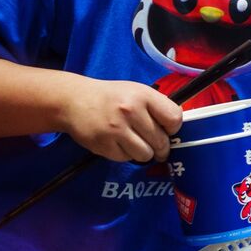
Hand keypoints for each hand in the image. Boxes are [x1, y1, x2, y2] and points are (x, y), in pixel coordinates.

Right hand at [56, 79, 181, 162]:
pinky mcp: (104, 145)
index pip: (174, 118)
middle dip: (161, 146)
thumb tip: (177, 127)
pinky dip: (125, 154)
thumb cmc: (111, 97)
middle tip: (155, 144)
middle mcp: (130, 111)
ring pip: (146, 154)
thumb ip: (156, 106)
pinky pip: (126, 158)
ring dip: (144, 152)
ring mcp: (116, 129)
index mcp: (143, 95)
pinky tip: (118, 143)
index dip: (174, 128)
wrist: (74, 100)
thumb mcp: (136, 91)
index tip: (168, 129)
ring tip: (136, 143)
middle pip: (161, 141)